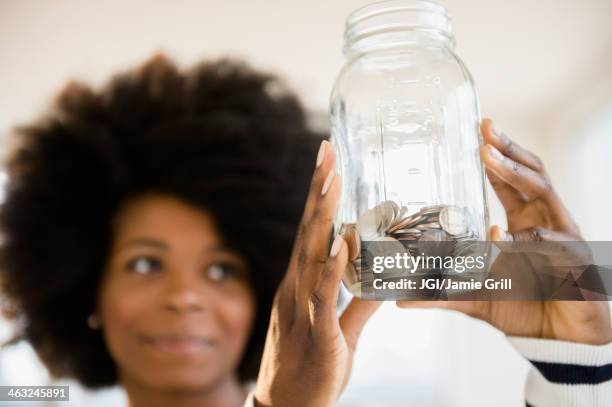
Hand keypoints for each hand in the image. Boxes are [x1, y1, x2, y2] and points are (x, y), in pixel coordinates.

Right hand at [253, 140, 380, 406]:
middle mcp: (297, 289)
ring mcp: (303, 310)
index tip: (326, 162)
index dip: (317, 196)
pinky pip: (325, 299)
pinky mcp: (318, 336)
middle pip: (308, 233)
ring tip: (332, 181)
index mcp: (301, 285)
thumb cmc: (310, 367)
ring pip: (313, 257)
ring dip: (323, 218)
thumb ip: (359, 301)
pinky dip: (332, 270)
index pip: (310, 232)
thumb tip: (384, 278)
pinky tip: (340, 244)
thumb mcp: (340, 329)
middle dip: (318, 191)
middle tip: (327, 151)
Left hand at [398, 118, 611, 344]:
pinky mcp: (575, 260)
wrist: (563, 341)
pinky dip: (529, 238)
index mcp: (524, 224)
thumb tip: (400, 299)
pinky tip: (506, 236)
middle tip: (483, 129)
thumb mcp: (477, 299)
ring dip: (515, 174)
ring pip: (542, 193)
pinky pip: (552, 242)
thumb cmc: (525, 310)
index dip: (496, 157)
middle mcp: (544, 222)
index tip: (476, 133)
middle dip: (507, 150)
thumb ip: (442, 295)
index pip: (510, 182)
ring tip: (491, 158)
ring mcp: (561, 236)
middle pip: (529, 174)